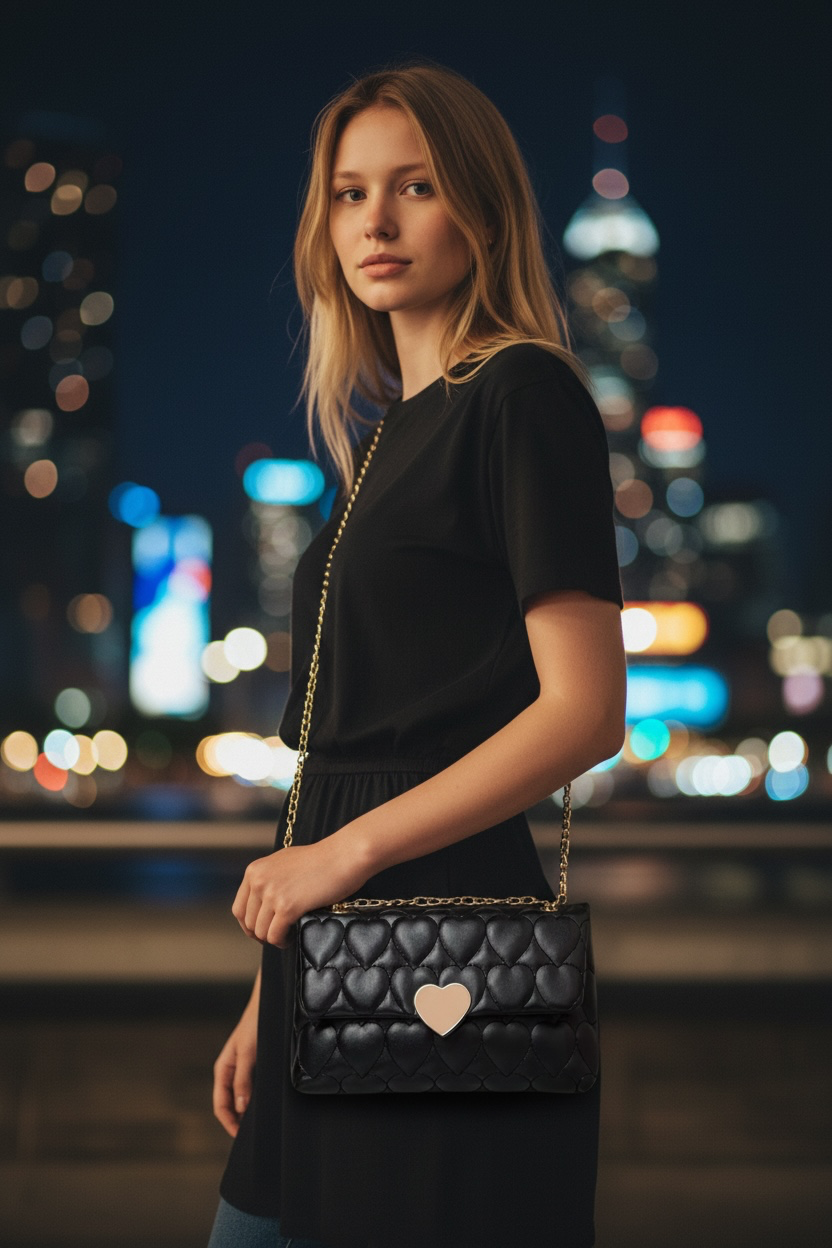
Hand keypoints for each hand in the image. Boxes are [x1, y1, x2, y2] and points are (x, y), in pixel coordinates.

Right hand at [213, 1000, 257, 1137]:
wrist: (267, 1005)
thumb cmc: (254, 1025)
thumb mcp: (247, 1053)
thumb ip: (242, 1080)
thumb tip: (240, 1107)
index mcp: (223, 1070)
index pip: (220, 1105)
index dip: (229, 1123)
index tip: (240, 1136)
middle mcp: (230, 1072)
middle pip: (229, 1105)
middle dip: (237, 1121)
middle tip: (253, 1135)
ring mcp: (242, 1070)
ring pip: (240, 1099)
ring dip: (246, 1112)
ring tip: (259, 1124)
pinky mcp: (254, 1066)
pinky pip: (250, 1089)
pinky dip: (254, 1100)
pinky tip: (265, 1105)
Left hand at [231, 831, 369, 948]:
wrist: (344, 855)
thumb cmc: (321, 859)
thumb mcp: (284, 862)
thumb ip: (270, 878)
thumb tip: (263, 900)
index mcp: (255, 870)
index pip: (239, 908)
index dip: (249, 925)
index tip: (261, 931)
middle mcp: (258, 881)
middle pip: (249, 922)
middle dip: (261, 933)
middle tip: (277, 936)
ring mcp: (271, 894)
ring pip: (261, 931)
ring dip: (273, 938)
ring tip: (287, 936)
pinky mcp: (287, 906)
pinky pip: (275, 935)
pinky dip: (282, 941)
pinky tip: (292, 938)